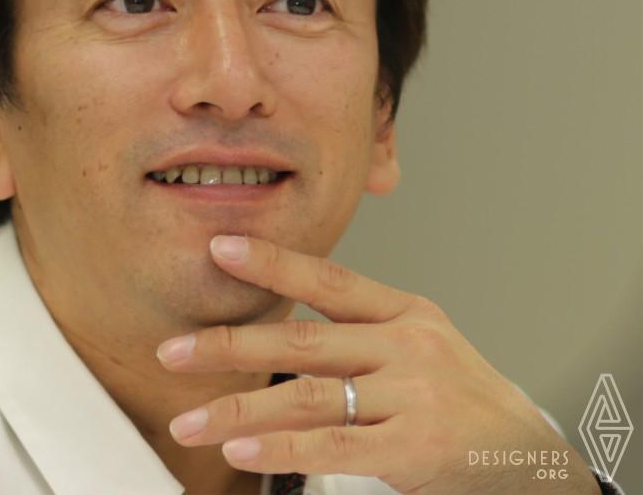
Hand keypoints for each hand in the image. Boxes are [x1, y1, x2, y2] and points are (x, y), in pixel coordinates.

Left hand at [156, 235, 599, 494]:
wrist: (529, 455)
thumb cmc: (462, 394)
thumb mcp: (419, 342)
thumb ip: (357, 330)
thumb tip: (280, 326)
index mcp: (403, 311)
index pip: (328, 277)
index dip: (271, 261)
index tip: (219, 248)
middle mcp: (406, 344)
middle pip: (302, 337)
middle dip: (229, 343)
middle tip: (173, 349)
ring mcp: (412, 394)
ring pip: (307, 394)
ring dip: (238, 407)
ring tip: (189, 421)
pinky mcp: (416, 447)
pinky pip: (334, 444)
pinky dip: (281, 447)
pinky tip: (242, 449)